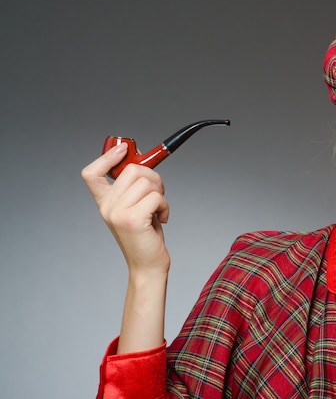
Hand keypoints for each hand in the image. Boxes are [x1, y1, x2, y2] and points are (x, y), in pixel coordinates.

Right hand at [81, 143, 170, 275]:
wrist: (147, 265)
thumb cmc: (145, 236)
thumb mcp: (136, 207)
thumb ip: (133, 186)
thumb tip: (140, 157)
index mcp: (104, 202)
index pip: (92, 173)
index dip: (106, 157)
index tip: (124, 149)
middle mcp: (107, 206)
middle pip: (131, 170)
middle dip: (153, 177)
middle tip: (158, 193)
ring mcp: (118, 213)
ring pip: (147, 182)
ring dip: (160, 194)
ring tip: (158, 209)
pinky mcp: (133, 219)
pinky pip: (156, 196)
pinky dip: (165, 205)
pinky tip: (162, 218)